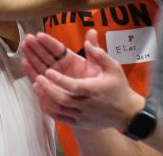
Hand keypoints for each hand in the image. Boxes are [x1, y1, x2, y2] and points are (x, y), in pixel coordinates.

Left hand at [22, 29, 144, 130]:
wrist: (126, 113)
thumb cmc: (119, 88)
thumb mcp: (114, 67)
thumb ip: (100, 54)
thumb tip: (88, 39)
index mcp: (93, 90)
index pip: (73, 86)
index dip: (59, 80)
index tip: (48, 71)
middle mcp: (86, 105)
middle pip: (62, 99)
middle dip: (48, 88)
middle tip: (37, 77)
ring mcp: (82, 116)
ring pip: (59, 110)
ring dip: (45, 98)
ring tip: (35, 84)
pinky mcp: (79, 123)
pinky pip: (60, 118)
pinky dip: (49, 109)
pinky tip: (41, 98)